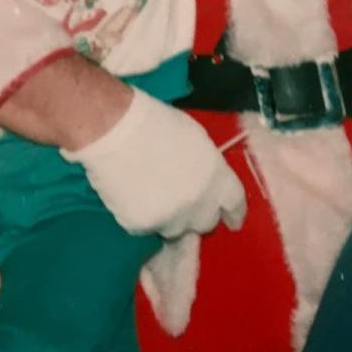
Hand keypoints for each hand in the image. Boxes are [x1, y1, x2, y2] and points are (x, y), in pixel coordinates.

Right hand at [63, 89, 246, 238]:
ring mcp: (170, 218)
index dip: (234, 212)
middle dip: (199, 214)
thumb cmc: (157, 123)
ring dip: (170, 218)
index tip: (231, 219)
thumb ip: (207, 167)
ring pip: (176, 229)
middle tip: (184, 201)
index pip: (235, 203)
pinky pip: (146, 229)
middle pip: (207, 222)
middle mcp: (198, 203)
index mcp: (216, 176)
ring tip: (154, 195)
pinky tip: (132, 196)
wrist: (116, 130)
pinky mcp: (142, 226)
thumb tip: (204, 180)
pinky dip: (142, 217)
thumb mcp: (197, 140)